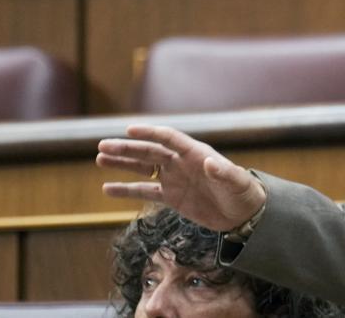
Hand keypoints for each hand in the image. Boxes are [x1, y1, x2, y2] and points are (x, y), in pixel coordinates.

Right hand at [97, 125, 265, 231]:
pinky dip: (126, 190)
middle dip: (127, 148)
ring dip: (122, 163)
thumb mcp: (236, 182)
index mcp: (196, 154)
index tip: (129, 130)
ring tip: (99, 159)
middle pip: (150, 151)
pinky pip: (145, 191)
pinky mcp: (172, 197)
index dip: (150, 133)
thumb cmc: (243, 193)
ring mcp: (175, 179)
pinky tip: (107, 188)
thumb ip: (224, 173)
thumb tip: (211, 163)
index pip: (169, 138)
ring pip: (143, 167)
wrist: (244, 214)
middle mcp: (182, 163)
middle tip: (102, 146)